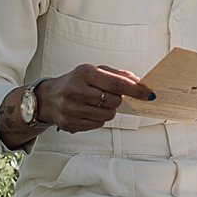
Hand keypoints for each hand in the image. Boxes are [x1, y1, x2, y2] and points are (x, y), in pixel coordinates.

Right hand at [37, 64, 155, 132]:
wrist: (48, 98)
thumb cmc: (74, 82)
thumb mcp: (93, 71)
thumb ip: (116, 75)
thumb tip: (138, 81)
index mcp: (84, 73)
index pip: (116, 83)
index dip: (136, 90)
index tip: (149, 94)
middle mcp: (76, 90)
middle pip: (114, 101)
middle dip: (118, 100)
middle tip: (108, 96)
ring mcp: (72, 108)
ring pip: (108, 115)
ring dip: (108, 110)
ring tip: (96, 103)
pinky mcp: (71, 123)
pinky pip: (98, 124)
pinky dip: (98, 118)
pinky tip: (88, 111)